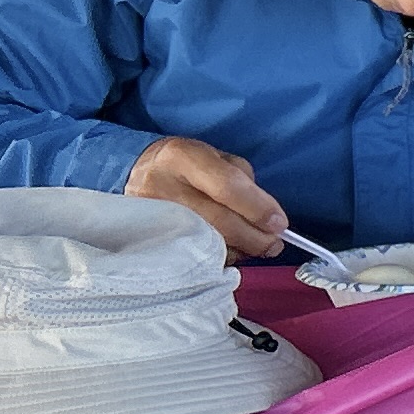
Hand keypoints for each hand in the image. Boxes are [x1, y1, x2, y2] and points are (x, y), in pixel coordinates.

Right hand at [125, 135, 286, 255]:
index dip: (258, 208)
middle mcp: (163, 187)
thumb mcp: (213, 156)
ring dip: (241, 250)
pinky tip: (230, 249)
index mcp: (182, 158)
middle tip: (274, 243)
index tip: (279, 224)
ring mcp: (153, 218)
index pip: (227, 186)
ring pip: (209, 244)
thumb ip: (243, 180)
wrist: (134, 174)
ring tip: (256, 246)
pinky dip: (221, 257)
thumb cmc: (185, 165)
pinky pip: (195, 257)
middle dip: (256, 237)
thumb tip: (267, 216)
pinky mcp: (152, 241)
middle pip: (220, 221)